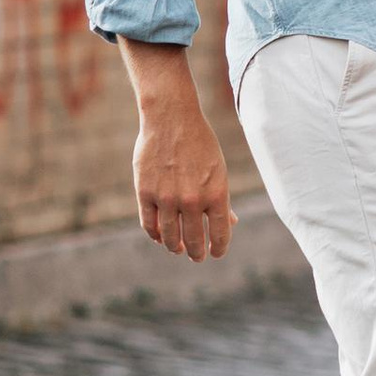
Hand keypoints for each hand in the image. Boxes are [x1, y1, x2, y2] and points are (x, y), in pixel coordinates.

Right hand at [123, 46, 235, 257]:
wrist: (171, 118)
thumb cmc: (200, 143)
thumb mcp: (218, 169)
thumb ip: (221, 198)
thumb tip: (230, 223)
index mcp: (217, 192)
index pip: (220, 234)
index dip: (219, 248)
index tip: (216, 253)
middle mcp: (193, 199)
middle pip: (194, 241)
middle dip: (196, 253)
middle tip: (196, 256)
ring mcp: (168, 198)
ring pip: (170, 238)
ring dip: (175, 247)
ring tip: (178, 249)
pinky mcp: (146, 193)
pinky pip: (150, 225)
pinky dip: (156, 235)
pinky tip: (161, 236)